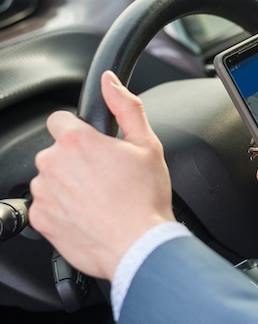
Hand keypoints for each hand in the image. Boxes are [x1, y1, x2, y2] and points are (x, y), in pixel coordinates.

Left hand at [29, 71, 175, 280]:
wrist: (139, 246)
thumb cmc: (146, 198)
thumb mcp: (148, 145)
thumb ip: (126, 107)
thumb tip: (109, 81)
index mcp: (77, 141)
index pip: (60, 120)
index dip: (81, 131)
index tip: (95, 146)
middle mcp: (53, 164)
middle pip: (56, 151)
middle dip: (76, 160)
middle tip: (106, 176)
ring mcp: (43, 193)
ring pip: (51, 178)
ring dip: (68, 184)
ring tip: (99, 198)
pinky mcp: (40, 219)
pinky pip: (46, 205)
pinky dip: (63, 208)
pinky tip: (89, 214)